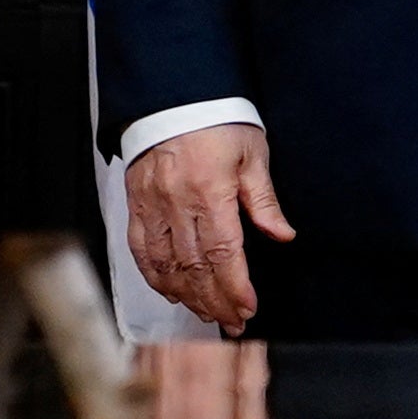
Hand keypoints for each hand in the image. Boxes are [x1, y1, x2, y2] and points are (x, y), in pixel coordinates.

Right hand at [123, 123, 290, 334]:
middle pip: (195, 265)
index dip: (234, 286)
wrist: (174, 96)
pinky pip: (140, 249)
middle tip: (232, 322)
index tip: (247, 308)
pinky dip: (154, 275)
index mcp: (210, 191)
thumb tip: (282, 234)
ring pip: (165, 263)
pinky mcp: (135, 203)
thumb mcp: (252, 155)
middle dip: (214, 300)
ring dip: (187, 294)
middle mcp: (176, 202)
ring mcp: (151, 204)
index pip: (223, 252)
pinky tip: (171, 291)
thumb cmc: (216, 120)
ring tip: (206, 313)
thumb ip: (264, 201)